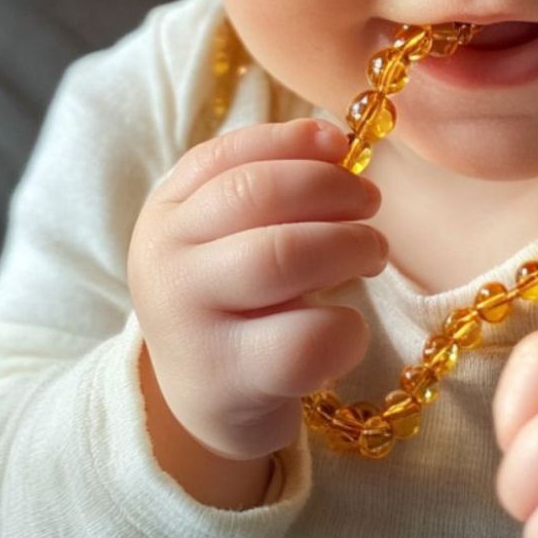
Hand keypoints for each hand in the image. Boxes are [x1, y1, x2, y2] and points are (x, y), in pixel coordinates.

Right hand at [128, 119, 385, 460]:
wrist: (210, 397)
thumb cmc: (241, 293)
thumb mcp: (233, 231)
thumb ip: (272, 180)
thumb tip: (333, 140)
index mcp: (167, 213)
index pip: (225, 154)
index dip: (292, 140)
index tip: (341, 144)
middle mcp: (165, 263)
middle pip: (256, 195)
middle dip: (331, 188)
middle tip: (370, 203)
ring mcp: (190, 325)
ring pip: (282, 256)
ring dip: (349, 245)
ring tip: (372, 254)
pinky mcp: (227, 383)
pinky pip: (306, 340)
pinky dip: (347, 326)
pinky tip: (350, 326)